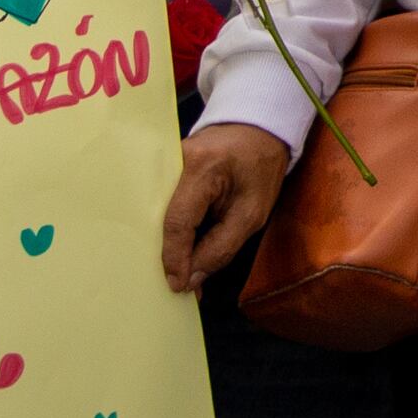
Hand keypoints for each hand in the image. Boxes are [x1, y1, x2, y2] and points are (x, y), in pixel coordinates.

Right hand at [160, 121, 292, 289]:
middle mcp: (173, 161)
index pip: (177, 221)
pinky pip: (162, 206)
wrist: (255, 130)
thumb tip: (192, 278)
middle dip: (168, 257)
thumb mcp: (253, 212)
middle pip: (159, 219)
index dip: (175, 258)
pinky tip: (179, 252)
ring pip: (158, 215)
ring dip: (168, 246)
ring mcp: (165, 164)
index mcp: (201, 167)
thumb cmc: (259, 167)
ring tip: (179, 275)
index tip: (178, 287)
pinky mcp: (164, 171)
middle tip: (177, 288)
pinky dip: (171, 231)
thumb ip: (222, 247)